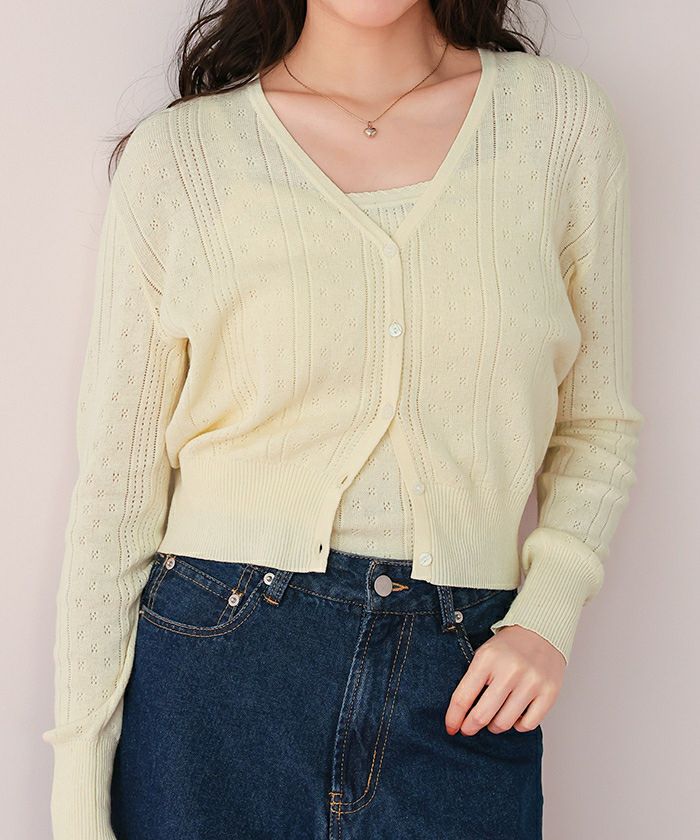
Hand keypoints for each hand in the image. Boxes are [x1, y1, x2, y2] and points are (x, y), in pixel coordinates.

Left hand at [444, 625, 565, 735]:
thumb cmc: (509, 646)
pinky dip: (518, 726)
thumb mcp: (484, 654)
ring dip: (494, 726)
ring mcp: (531, 682)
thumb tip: (459, 713)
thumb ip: (472, 680)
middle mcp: (510, 670)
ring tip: (493, 719)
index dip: (454, 717)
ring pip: (504, 723)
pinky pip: (527, 724)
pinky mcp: (549, 692)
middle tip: (468, 729)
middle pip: (482, 715)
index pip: (463, 697)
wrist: (542, 631)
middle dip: (470, 727)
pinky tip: (514, 716)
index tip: (451, 727)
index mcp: (487, 658)